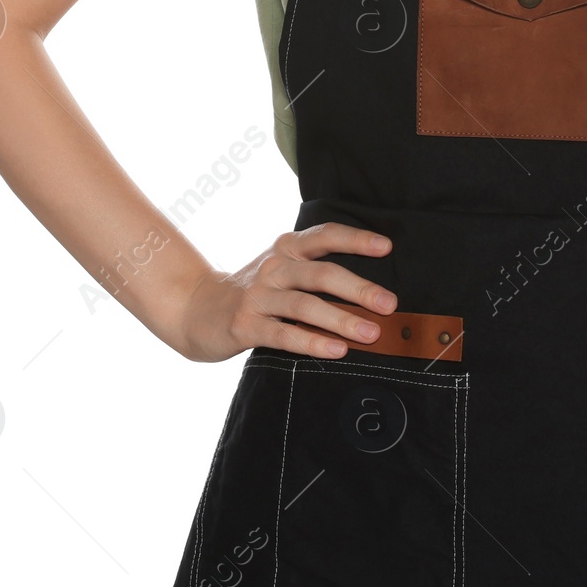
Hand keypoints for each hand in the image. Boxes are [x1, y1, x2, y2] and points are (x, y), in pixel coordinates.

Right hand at [166, 223, 398, 362]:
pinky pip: (284, 333)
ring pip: (305, 305)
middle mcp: (274, 266)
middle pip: (322, 273)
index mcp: (287, 247)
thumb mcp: (282, 270)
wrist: (195, 310)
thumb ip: (315, 273)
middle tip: (390, 304)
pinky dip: (312, 342)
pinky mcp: (245, 325)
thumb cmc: (255, 292)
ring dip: (342, 319)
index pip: (325, 235)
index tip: (386, 247)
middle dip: (359, 288)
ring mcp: (258, 295)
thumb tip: (371, 292)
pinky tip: (336, 350)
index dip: (356, 239)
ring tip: (371, 333)